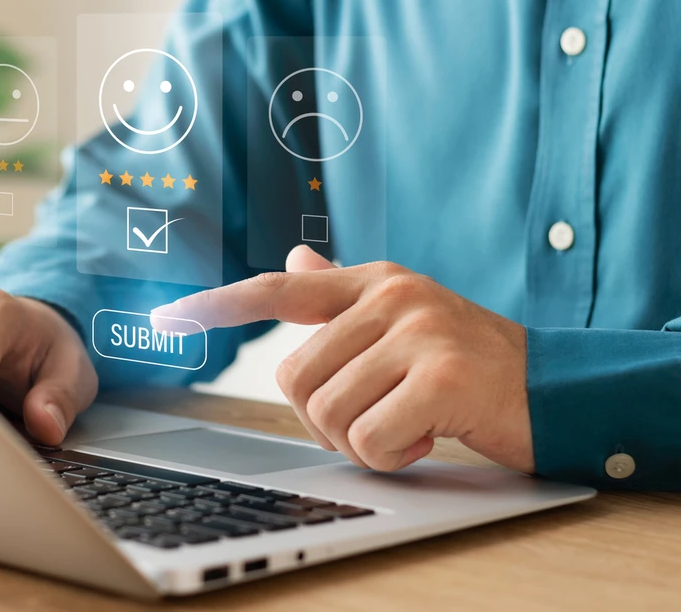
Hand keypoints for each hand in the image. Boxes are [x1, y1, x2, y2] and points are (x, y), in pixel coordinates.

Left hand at [153, 246, 533, 472]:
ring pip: (328, 413)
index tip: (167, 318)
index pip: (279, 289)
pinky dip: (391, 458)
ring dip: (360, 441)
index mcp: (372, 283)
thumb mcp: (403, 320)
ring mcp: (417, 331)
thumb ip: (342, 296)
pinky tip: (426, 440)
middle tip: (376, 420)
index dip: (218, 305)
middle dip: (325, 419)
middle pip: (295, 378)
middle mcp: (390, 297)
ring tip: (405, 427)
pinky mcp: (442, 375)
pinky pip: (370, 440)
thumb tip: (293, 263)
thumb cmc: (466, 364)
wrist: (555, 388)